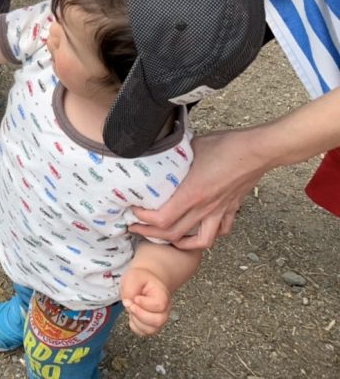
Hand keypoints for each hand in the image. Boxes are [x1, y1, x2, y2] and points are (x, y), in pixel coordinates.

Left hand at [120, 267, 171, 336]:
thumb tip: (128, 303)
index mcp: (163, 296)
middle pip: (158, 321)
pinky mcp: (151, 325)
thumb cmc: (141, 279)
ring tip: (132, 310)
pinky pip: (144, 333)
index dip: (144, 303)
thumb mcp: (133, 277)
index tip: (136, 297)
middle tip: (131, 305)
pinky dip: (135, 327)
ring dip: (137, 321)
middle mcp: (164, 310)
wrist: (145, 282)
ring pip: (151, 330)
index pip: (159, 305)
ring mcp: (159, 319)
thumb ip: (130, 289)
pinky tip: (133, 316)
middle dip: (139, 314)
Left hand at [129, 128, 268, 249]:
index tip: (132, 211)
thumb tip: (157, 153)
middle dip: (150, 234)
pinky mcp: (232, 209)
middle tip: (135, 228)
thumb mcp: (190, 147)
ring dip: (181, 243)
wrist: (256, 150)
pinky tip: (198, 231)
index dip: (143, 219)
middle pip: (173, 234)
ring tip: (167, 238)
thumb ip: (173, 157)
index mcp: (191, 194)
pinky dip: (208, 236)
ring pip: (200, 241)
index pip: (161, 219)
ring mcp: (220, 211)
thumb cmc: (224, 145)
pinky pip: (221, 231)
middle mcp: (204, 208)